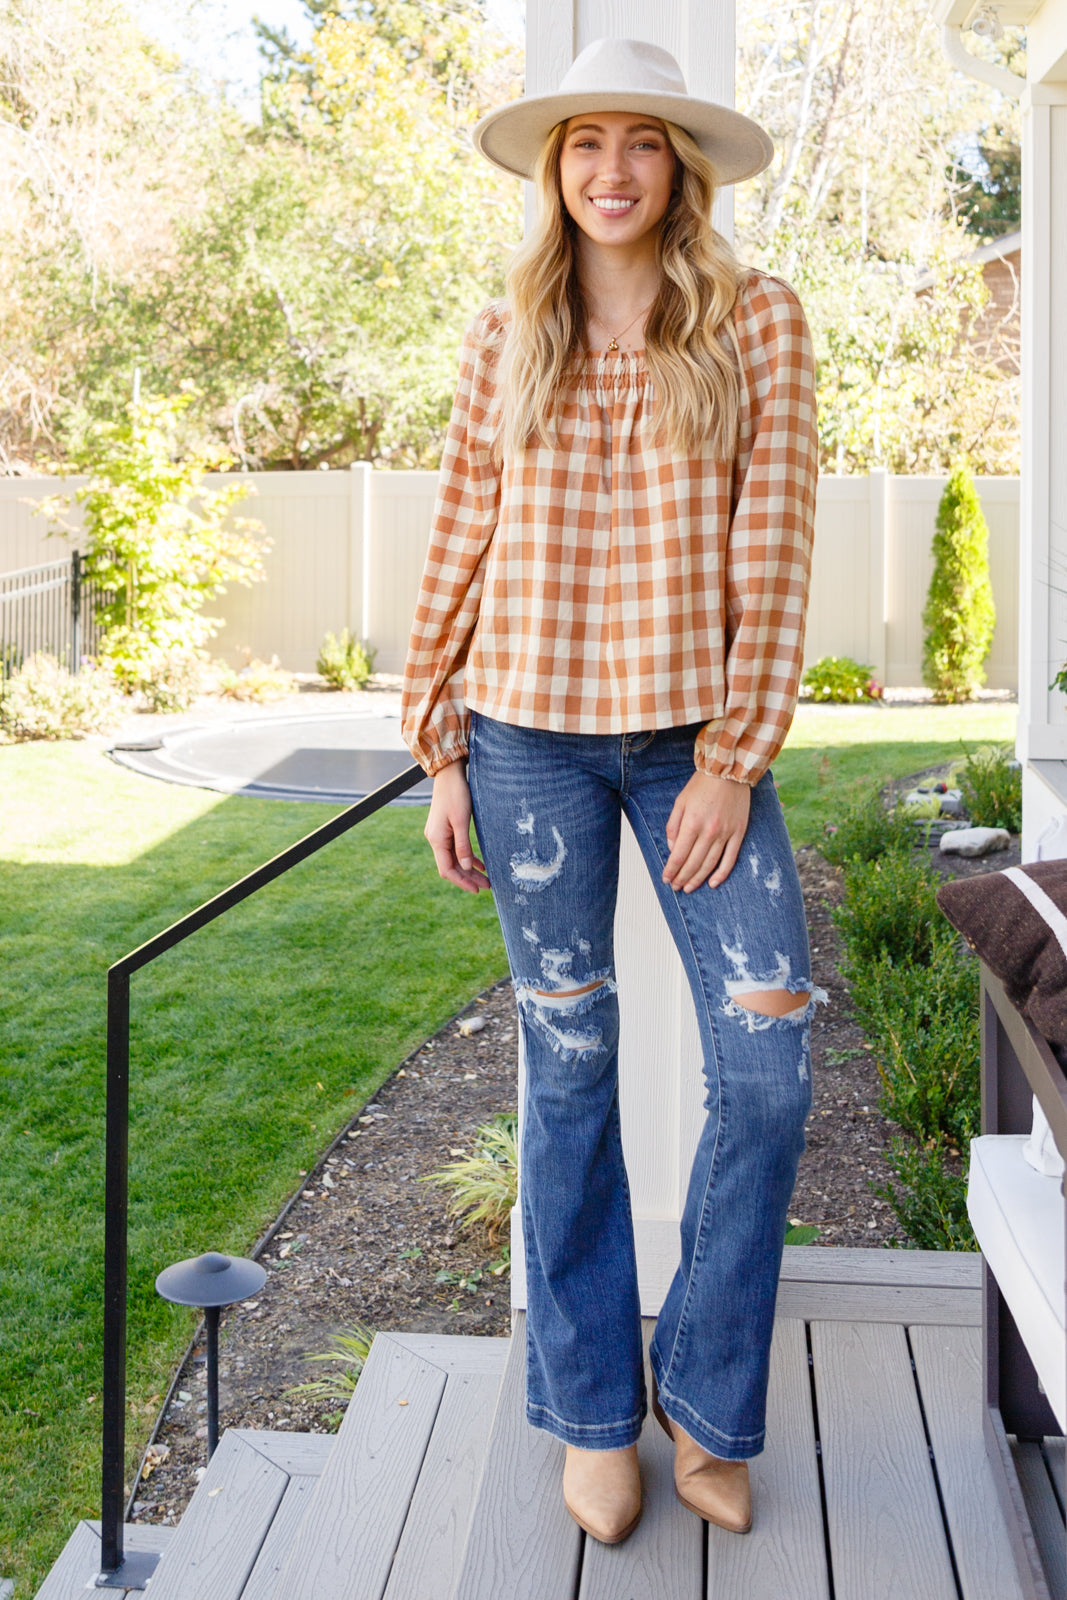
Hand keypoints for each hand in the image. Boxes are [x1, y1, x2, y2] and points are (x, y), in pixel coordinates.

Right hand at [425, 760, 490, 893]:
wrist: (449, 774)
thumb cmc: (456, 794)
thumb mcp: (461, 820)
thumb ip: (463, 845)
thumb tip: (467, 867)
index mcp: (436, 839)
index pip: (447, 870)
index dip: (461, 882)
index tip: (477, 890)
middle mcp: (435, 839)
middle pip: (451, 866)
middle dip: (468, 878)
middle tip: (487, 886)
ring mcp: (440, 834)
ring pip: (455, 858)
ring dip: (469, 869)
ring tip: (486, 878)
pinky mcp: (446, 829)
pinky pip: (456, 849)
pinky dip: (468, 857)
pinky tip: (480, 864)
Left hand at [663, 772, 750, 892]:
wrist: (729, 772)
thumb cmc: (702, 785)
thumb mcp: (680, 802)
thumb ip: (673, 827)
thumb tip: (673, 849)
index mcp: (692, 823)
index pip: (679, 855)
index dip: (671, 870)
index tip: (666, 878)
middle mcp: (709, 831)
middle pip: (693, 863)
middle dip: (682, 878)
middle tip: (675, 887)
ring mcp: (726, 833)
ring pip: (710, 864)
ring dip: (698, 879)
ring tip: (689, 888)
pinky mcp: (738, 833)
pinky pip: (730, 858)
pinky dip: (721, 873)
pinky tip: (713, 883)